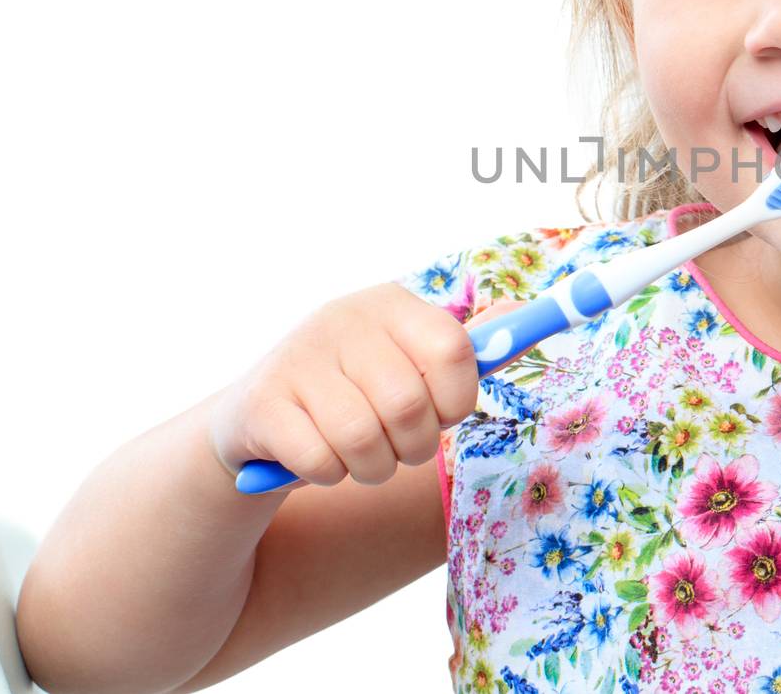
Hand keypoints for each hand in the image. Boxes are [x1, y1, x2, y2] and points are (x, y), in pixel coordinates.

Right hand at [207, 283, 522, 491]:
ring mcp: (296, 358)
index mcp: (389, 304)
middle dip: (414, 447)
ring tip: (361, 458)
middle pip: (409, 405)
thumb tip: (522, 312)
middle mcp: (341, 319)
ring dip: (372, 468)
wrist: (258, 419)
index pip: (453, 348)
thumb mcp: (405, 360)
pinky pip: (321, 463)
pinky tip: (317, 459)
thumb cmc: (355, 394)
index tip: (440, 414)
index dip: (457, 399)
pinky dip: (328, 477)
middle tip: (398, 447)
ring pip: (363, 441)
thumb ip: (462, 349)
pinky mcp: (261, 404)